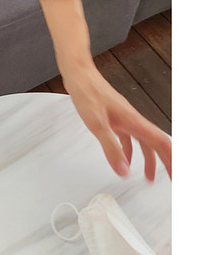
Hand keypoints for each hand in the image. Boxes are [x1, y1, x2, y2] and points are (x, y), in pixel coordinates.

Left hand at [62, 63, 171, 181]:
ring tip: (148, 176)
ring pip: (142, 142)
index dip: (172, 159)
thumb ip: (111, 149)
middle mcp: (133, 119)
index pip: (161, 142)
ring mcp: (124, 118)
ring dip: (147, 159)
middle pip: (156, 143)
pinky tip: (124, 158)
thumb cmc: (87, 93)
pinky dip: (129, 150)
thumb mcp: (97, 125)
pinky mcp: (114, 118)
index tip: (176, 174)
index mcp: (134, 121)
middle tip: (171, 178)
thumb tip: (124, 170)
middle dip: (165, 162)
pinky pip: (127, 137)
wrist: (78, 76)